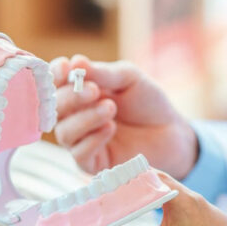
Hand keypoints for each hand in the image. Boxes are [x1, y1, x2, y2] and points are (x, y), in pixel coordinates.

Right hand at [50, 55, 197, 177]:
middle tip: (95, 91)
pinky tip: (110, 128)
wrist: (172, 132)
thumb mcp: (129, 78)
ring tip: (110, 108)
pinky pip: (79, 154)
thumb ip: (104, 73)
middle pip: (54, 109)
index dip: (55, 75)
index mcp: (79, 92)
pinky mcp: (93, 163)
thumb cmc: (148, 102)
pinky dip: (91, 140)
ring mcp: (82, 141)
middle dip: (71, 97)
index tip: (66, 68)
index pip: (55, 83)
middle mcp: (75, 116)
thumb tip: (75, 62)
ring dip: (84, 118)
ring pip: (64, 132)